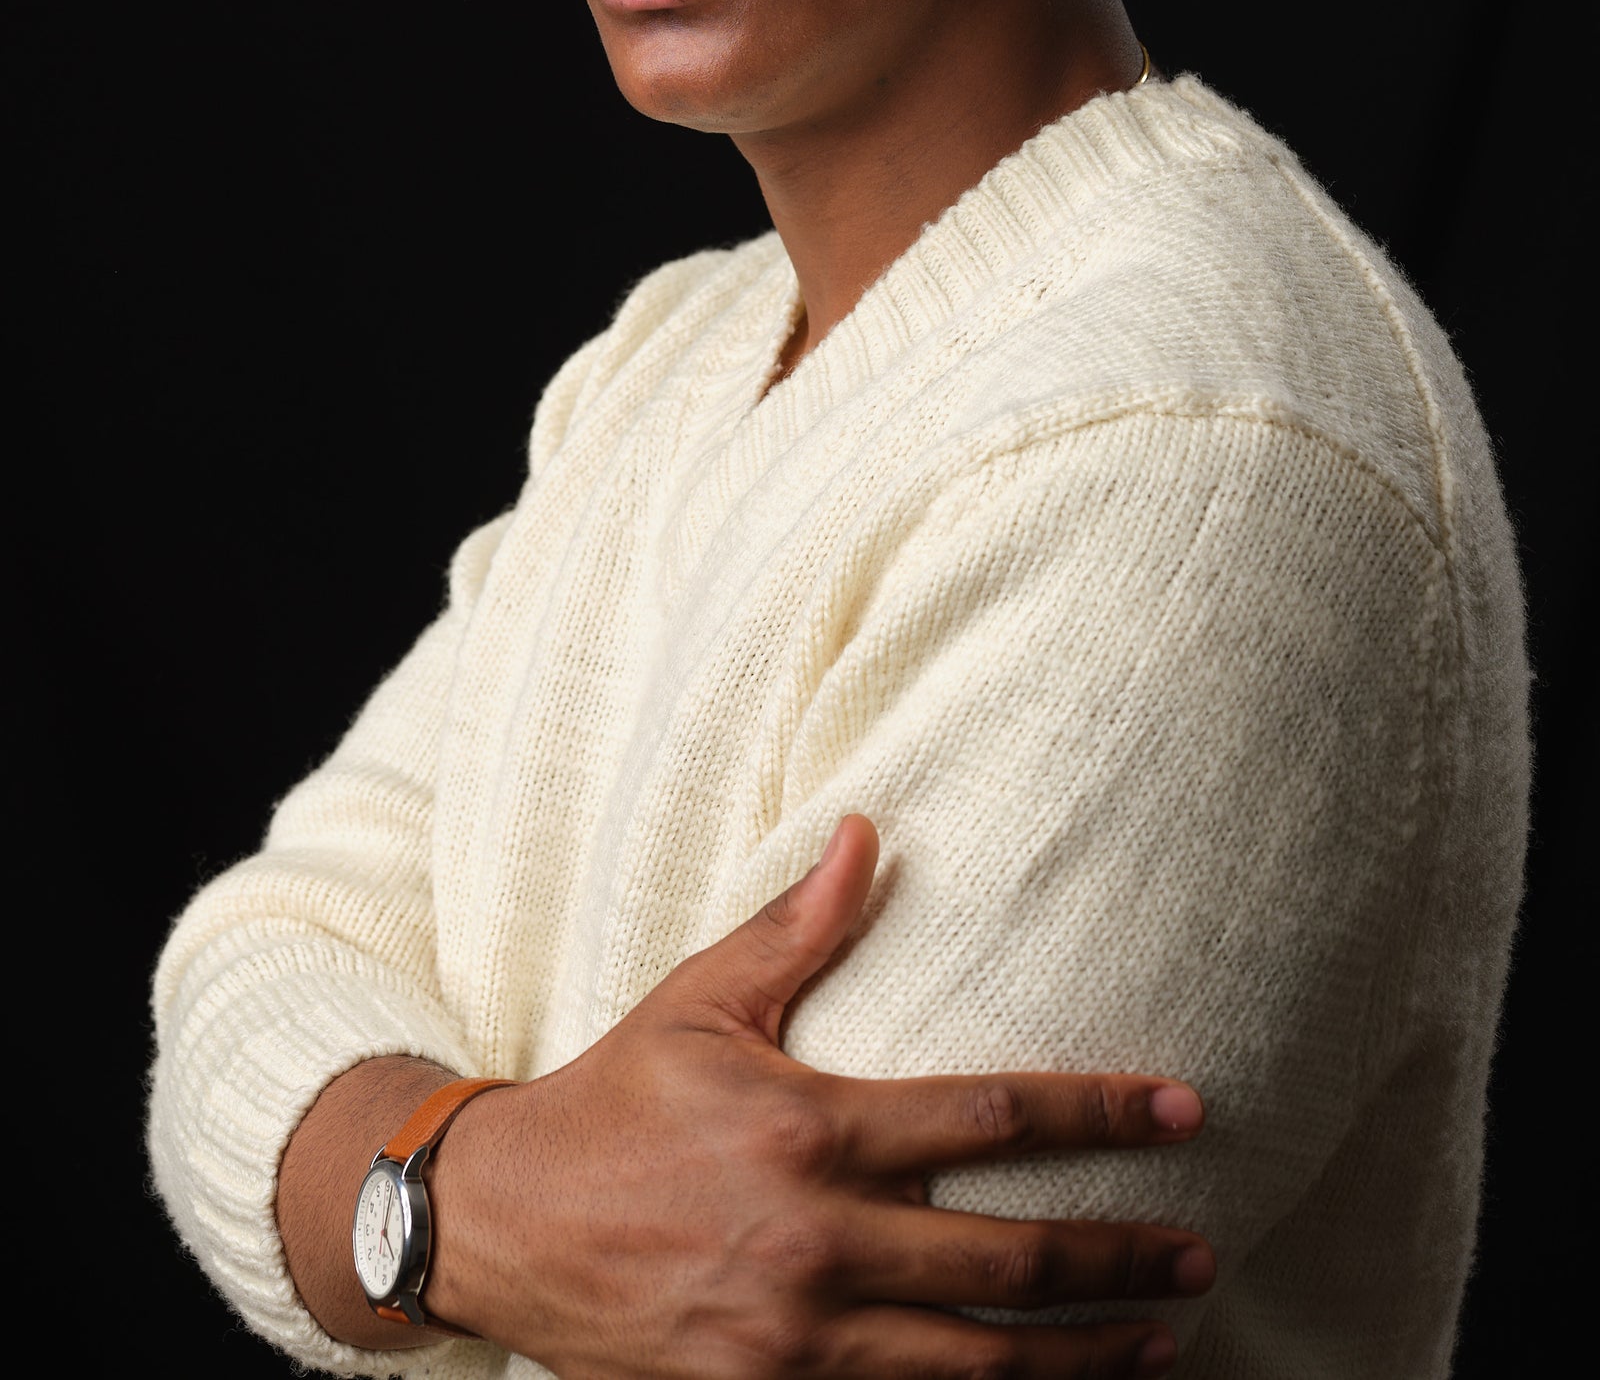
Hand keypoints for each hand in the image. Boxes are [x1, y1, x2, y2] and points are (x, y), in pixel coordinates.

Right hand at [426, 815, 1212, 1376]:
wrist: (499, 1226)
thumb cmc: (613, 1099)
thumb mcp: (700, 1001)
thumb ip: (795, 929)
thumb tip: (866, 834)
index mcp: (812, 1129)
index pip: (993, 1116)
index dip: (1099, 1111)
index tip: (1184, 1109)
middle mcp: (817, 1242)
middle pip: (1009, 1262)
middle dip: (1120, 1262)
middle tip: (1201, 1254)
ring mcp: (794, 1341)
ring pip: (973, 1366)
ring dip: (1081, 1360)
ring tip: (1163, 1346)